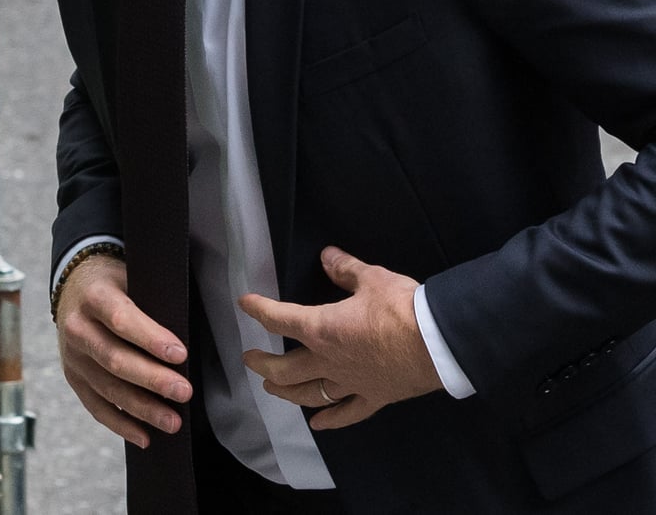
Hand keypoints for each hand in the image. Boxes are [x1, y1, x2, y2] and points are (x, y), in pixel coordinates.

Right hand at [55, 253, 191, 447]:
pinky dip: (121, 424)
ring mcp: (73, 357)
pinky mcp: (74, 378)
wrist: (74, 286)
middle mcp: (78, 328)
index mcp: (94, 297)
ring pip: (108, 388)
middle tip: (184, 392)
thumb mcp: (130, 274)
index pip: (122, 320)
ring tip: (173, 422)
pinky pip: (96, 406)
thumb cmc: (115, 281)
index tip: (180, 354)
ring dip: (142, 409)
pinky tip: (145, 437)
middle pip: (115, 360)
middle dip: (152, 380)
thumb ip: (152, 297)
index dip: (151, 339)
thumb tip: (189, 324)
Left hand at [240, 246, 441, 430]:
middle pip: (286, 369)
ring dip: (287, 392)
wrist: (436, 344)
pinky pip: (346, 413)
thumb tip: (327, 256)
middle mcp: (329, 361)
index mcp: (322, 328)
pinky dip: (330, 420)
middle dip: (263, 364)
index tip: (245, 303)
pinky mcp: (373, 398)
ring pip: (309, 395)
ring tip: (273, 389)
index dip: (259, 310)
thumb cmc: (400, 307)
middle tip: (249, 359)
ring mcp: (350, 384)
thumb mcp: (371, 278)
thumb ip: (346, 269)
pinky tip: (318, 424)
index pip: (280, 319)